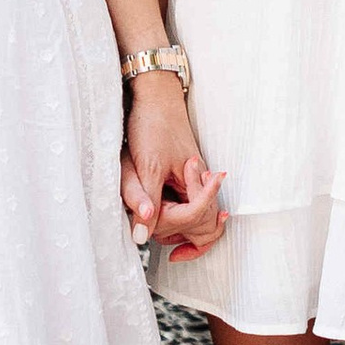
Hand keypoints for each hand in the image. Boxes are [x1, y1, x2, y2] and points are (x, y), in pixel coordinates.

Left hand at [123, 76, 225, 260]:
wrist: (155, 96)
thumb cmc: (154, 126)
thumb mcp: (146, 167)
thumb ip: (146, 203)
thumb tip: (141, 237)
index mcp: (198, 183)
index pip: (199, 223)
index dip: (180, 235)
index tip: (166, 249)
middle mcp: (201, 183)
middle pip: (203, 225)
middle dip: (183, 235)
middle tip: (158, 235)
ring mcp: (194, 180)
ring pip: (195, 217)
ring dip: (177, 227)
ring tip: (154, 225)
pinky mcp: (185, 176)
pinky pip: (186, 205)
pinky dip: (175, 216)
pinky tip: (157, 214)